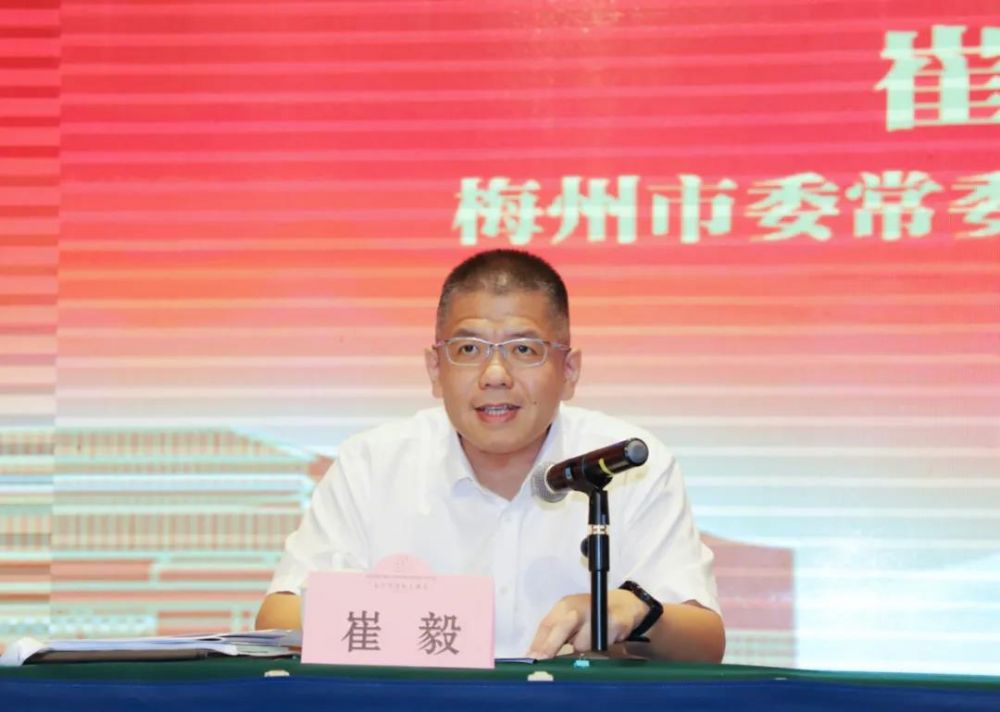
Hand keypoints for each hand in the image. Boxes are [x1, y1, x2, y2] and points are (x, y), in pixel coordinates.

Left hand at [526, 590, 647, 658]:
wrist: (623, 605)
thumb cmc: (590, 615)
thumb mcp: (570, 619)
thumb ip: (554, 634)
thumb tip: (537, 656)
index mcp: (565, 605)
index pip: (547, 624)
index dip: (538, 642)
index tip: (531, 658)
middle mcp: (579, 606)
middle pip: (562, 627)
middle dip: (551, 645)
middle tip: (542, 659)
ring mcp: (598, 612)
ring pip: (583, 643)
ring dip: (584, 649)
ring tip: (591, 642)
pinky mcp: (616, 621)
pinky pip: (603, 644)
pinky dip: (602, 647)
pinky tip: (605, 639)